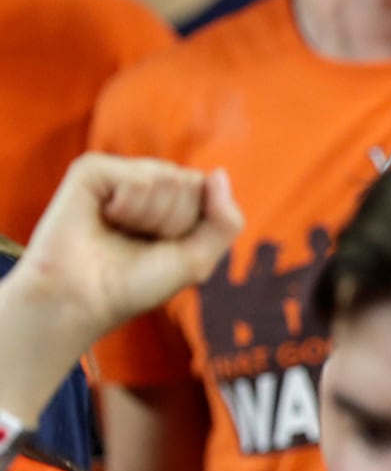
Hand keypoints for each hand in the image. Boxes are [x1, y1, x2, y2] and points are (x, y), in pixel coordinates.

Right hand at [13, 154, 240, 339]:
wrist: (84, 300)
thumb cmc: (136, 284)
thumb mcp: (197, 259)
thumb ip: (225, 221)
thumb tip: (217, 174)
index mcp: (174, 198)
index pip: (209, 190)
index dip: (192, 226)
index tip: (164, 247)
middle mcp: (148, 180)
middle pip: (190, 184)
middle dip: (171, 222)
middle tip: (137, 242)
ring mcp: (120, 172)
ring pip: (167, 179)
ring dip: (149, 218)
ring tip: (120, 232)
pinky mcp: (92, 170)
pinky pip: (138, 178)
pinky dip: (128, 206)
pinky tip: (105, 218)